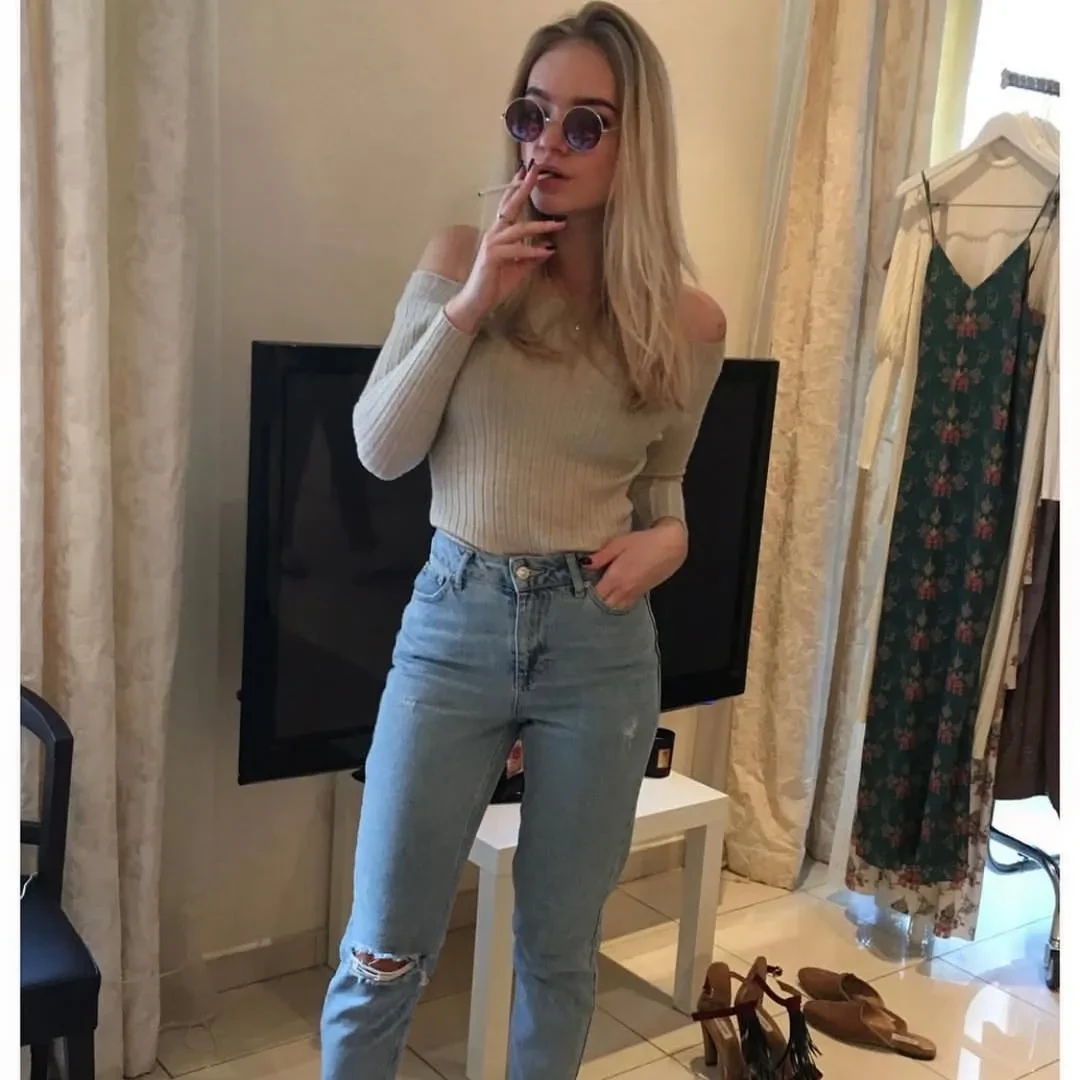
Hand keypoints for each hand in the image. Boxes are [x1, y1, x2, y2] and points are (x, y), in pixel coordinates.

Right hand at [445, 161, 565, 332]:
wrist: (477, 302)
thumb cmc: (495, 284)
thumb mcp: (519, 268)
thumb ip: (531, 257)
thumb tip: (548, 248)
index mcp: (499, 233)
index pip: (508, 207)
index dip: (516, 188)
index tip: (526, 172)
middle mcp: (494, 234)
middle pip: (509, 207)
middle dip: (522, 188)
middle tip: (534, 172)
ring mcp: (491, 244)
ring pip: (518, 229)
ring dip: (540, 226)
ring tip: (558, 224)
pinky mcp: (492, 257)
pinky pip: (516, 250)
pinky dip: (532, 251)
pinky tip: (546, 251)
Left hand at [588, 519, 687, 610]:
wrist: (671, 546)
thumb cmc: (644, 541)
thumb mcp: (619, 543)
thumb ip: (601, 556)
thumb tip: (583, 564)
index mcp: (616, 578)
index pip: (595, 595)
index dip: (586, 593)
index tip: (580, 588)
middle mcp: (624, 590)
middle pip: (604, 605)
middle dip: (594, 602)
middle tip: (587, 594)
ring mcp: (634, 594)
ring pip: (615, 608)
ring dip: (606, 605)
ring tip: (599, 596)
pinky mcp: (642, 594)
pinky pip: (625, 605)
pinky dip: (617, 604)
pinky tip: (613, 596)